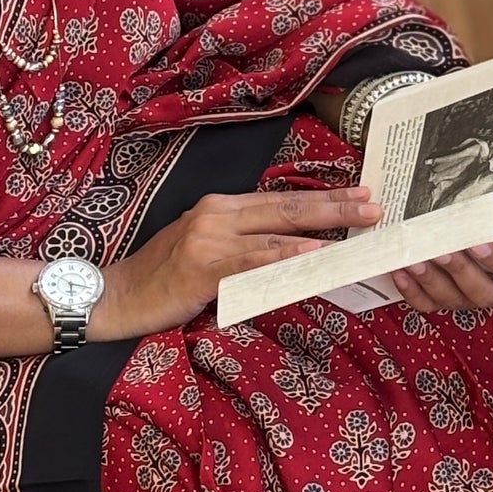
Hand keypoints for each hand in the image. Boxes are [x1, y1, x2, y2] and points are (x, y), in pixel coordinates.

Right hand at [88, 185, 380, 343]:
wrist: (116, 297)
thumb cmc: (164, 281)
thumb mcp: (208, 255)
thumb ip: (246, 250)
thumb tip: (296, 255)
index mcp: (221, 207)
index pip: (280, 199)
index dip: (321, 197)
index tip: (359, 194)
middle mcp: (218, 212)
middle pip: (287, 205)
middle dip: (335, 204)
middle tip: (375, 203)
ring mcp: (211, 235)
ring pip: (279, 228)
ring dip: (324, 225)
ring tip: (360, 225)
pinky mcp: (205, 262)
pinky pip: (256, 258)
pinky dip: (289, 254)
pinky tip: (316, 254)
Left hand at [388, 244, 492, 314]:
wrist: (491, 245)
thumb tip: (490, 189)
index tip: (481, 244)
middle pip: (481, 291)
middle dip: (459, 270)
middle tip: (442, 252)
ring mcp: (469, 300)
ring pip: (451, 298)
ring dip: (431, 279)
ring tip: (414, 260)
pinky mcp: (445, 302)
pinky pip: (427, 303)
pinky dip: (411, 290)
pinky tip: (400, 271)